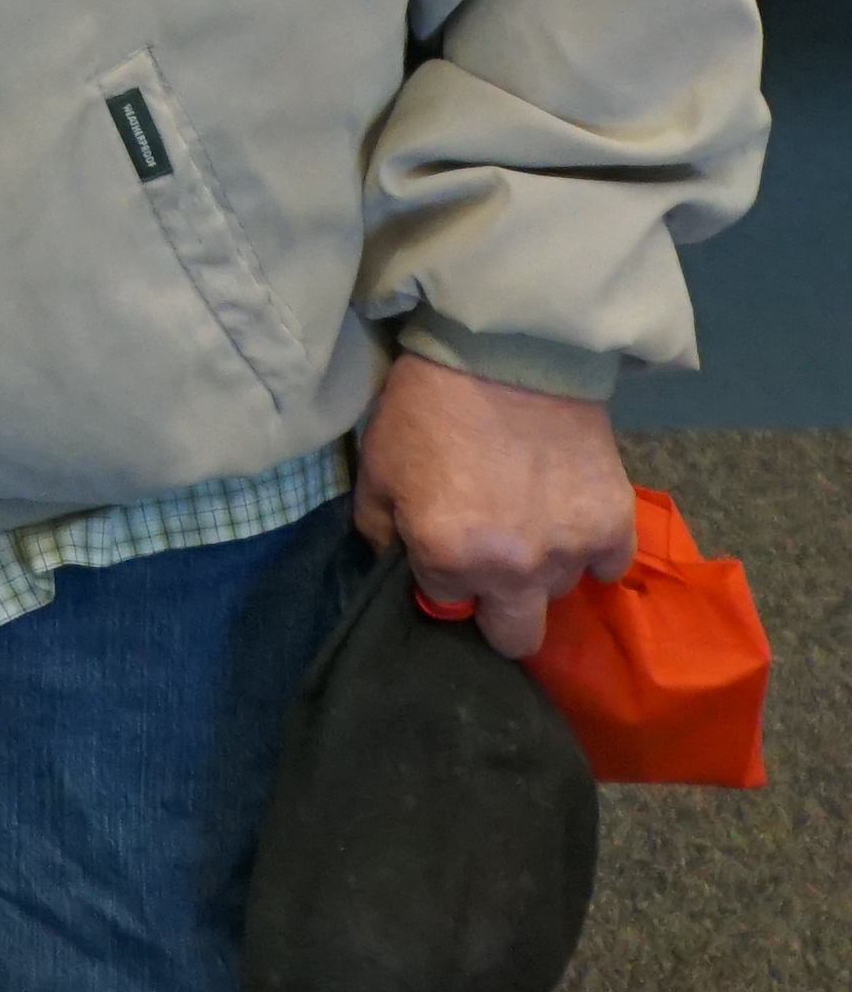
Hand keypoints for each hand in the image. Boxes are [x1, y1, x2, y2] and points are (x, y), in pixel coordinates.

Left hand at [352, 348, 636, 658]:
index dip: (441, 581)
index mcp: (450, 557)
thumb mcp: (377, 468)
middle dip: (499, 614)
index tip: (443, 557)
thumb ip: (380, 533)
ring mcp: (572, 550)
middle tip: (491, 569)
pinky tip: (566, 514)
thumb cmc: (427, 408)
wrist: (504, 352)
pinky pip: (608, 565)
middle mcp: (515, 568)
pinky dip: (590, 548)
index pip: (446, 606)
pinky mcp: (615, 524)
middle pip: (517, 638)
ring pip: (560, 591)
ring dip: (543, 568)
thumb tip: (398, 568)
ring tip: (528, 517)